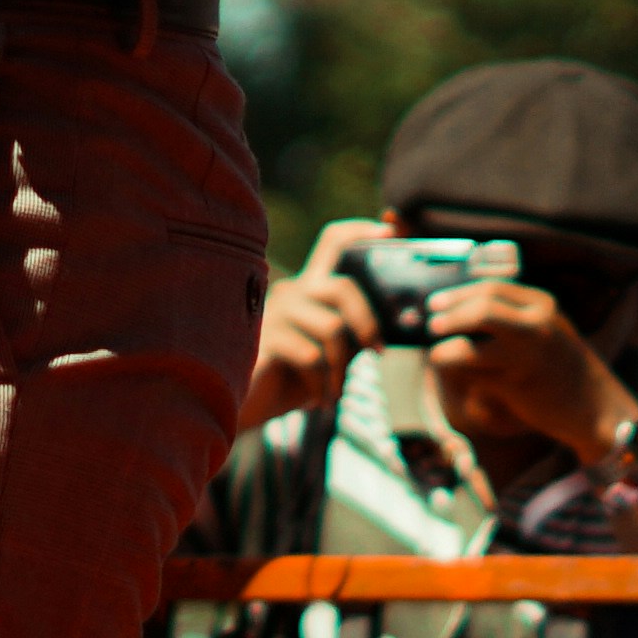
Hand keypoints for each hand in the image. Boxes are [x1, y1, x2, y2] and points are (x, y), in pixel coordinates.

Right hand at [248, 230, 387, 426]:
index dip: (361, 231)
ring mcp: (274, 313)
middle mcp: (290, 291)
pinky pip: (311, 358)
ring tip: (336, 392)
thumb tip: (388, 331)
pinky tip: (317, 400)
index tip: (390, 230)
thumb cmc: (293, 379)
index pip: (333, 242)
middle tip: (376, 352)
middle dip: (367, 323)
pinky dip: (322, 385)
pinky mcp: (262, 339)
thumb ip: (353, 334)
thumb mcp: (331, 354)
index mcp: (308, 288)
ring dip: (342, 369)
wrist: (246, 408)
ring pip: (332, 329)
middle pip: (342, 287)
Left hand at [422, 278, 637, 463]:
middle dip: (449, 316)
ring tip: (439, 356)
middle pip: (480, 310)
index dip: (458, 294)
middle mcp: (536, 326)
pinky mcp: (515, 386)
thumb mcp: (545, 329)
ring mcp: (526, 357)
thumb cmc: (562, 367)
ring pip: (466, 348)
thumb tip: (458, 305)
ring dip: (443, 352)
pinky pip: (471, 377)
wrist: (595, 407)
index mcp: (543, 306)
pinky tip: (460, 379)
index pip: (491, 289)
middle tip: (432, 325)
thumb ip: (512, 314)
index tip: (436, 303)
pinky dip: (460, 377)